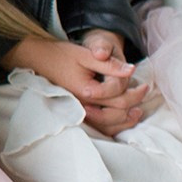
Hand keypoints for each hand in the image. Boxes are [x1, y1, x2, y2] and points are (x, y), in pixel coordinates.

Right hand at [8, 36, 144, 134]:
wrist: (36, 58)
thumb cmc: (59, 55)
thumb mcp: (85, 55)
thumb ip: (109, 64)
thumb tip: (131, 70)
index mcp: (85, 92)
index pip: (118, 97)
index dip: (134, 91)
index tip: (145, 83)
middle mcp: (81, 105)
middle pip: (115, 114)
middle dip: (133, 103)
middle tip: (144, 91)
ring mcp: (78, 110)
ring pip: (107, 126)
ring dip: (125, 120)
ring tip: (137, 110)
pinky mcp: (76, 111)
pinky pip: (97, 127)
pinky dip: (112, 126)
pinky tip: (121, 119)